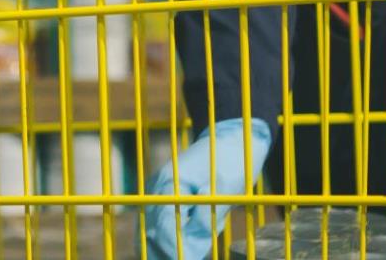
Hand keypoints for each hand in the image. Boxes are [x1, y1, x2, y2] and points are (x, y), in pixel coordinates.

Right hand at [145, 118, 271, 259]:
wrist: (233, 139)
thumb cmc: (233, 160)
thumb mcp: (227, 185)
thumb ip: (210, 211)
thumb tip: (194, 233)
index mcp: (170, 181)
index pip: (163, 222)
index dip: (172, 245)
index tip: (182, 258)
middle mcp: (160, 186)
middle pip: (152, 227)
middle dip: (163, 249)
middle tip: (180, 258)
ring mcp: (161, 191)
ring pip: (151, 227)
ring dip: (160, 246)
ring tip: (172, 256)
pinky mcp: (169, 196)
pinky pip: (159, 222)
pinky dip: (164, 238)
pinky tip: (173, 250)